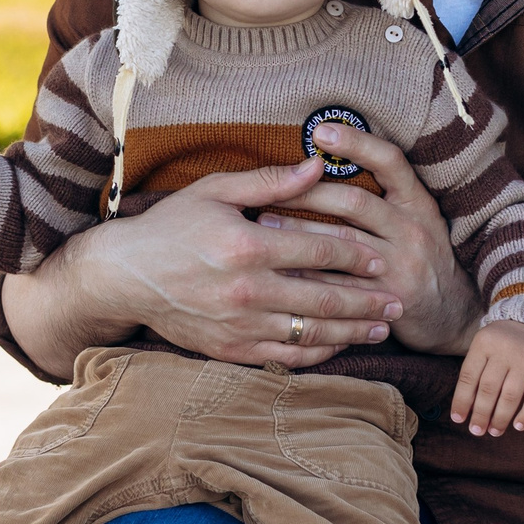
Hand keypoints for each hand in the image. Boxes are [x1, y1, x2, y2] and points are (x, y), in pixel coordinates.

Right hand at [15, 158, 403, 370]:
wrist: (123, 276)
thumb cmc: (171, 226)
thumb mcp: (216, 191)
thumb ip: (270, 181)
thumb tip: (319, 165)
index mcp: (246, 246)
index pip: (318, 250)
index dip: (356, 256)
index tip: (382, 258)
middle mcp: (245, 291)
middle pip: (323, 298)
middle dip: (366, 300)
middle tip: (399, 299)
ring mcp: (238, 325)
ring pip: (309, 333)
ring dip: (351, 331)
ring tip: (382, 326)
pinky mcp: (230, 349)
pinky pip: (284, 357)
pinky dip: (316, 353)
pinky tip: (339, 346)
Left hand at [252, 124, 482, 355]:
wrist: (453, 313)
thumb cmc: (420, 255)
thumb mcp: (416, 217)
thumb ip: (383, 193)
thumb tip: (329, 163)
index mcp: (417, 202)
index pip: (390, 161)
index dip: (357, 143)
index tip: (320, 131)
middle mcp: (412, 229)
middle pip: (356, 201)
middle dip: (308, 193)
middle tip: (270, 188)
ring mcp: (402, 264)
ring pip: (343, 242)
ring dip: (299, 231)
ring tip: (264, 223)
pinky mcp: (388, 298)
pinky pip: (341, 283)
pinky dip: (308, 273)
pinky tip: (280, 267)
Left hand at [449, 322, 523, 436]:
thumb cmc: (502, 342)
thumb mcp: (484, 347)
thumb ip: (476, 372)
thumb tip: (467, 410)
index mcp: (484, 343)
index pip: (469, 377)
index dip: (462, 401)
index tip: (459, 419)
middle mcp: (505, 351)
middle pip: (488, 389)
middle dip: (481, 414)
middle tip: (477, 431)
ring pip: (510, 396)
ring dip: (500, 419)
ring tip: (494, 431)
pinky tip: (518, 426)